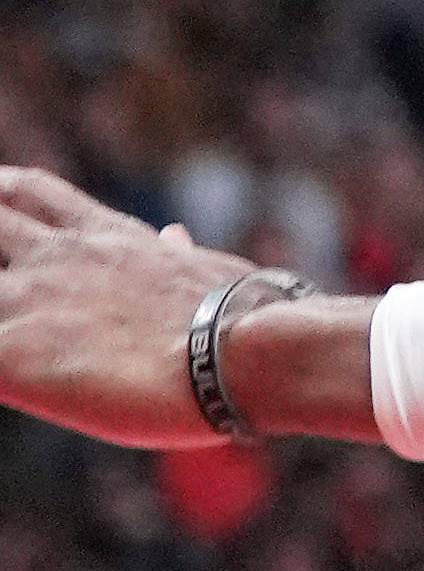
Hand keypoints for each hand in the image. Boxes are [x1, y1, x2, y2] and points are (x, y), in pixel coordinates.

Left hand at [0, 169, 285, 450]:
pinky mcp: (15, 356)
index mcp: (103, 239)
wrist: (251, 353)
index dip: (1, 196)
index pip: (29, 194)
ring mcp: (30, 302)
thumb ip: (176, 256)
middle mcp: (56, 259)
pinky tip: (8, 375)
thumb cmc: (252, 322)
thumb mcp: (212, 272)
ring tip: (8, 326)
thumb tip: (175, 236)